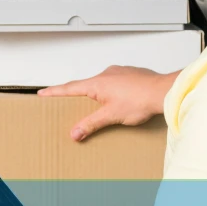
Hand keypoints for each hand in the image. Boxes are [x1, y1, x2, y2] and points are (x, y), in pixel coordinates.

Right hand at [38, 66, 179, 141]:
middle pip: (85, 85)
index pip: (70, 88)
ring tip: (97, 106)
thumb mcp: (111, 116)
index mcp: (97, 83)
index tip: (42, 93)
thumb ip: (91, 124)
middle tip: (67, 102)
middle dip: (77, 94)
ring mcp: (119, 73)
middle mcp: (106, 74)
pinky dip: (111, 90)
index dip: (55, 91)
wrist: (164, 90)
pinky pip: (115, 82)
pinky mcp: (131, 75)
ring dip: (97, 93)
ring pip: (101, 83)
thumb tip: (74, 133)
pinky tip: (118, 100)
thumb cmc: (140, 99)